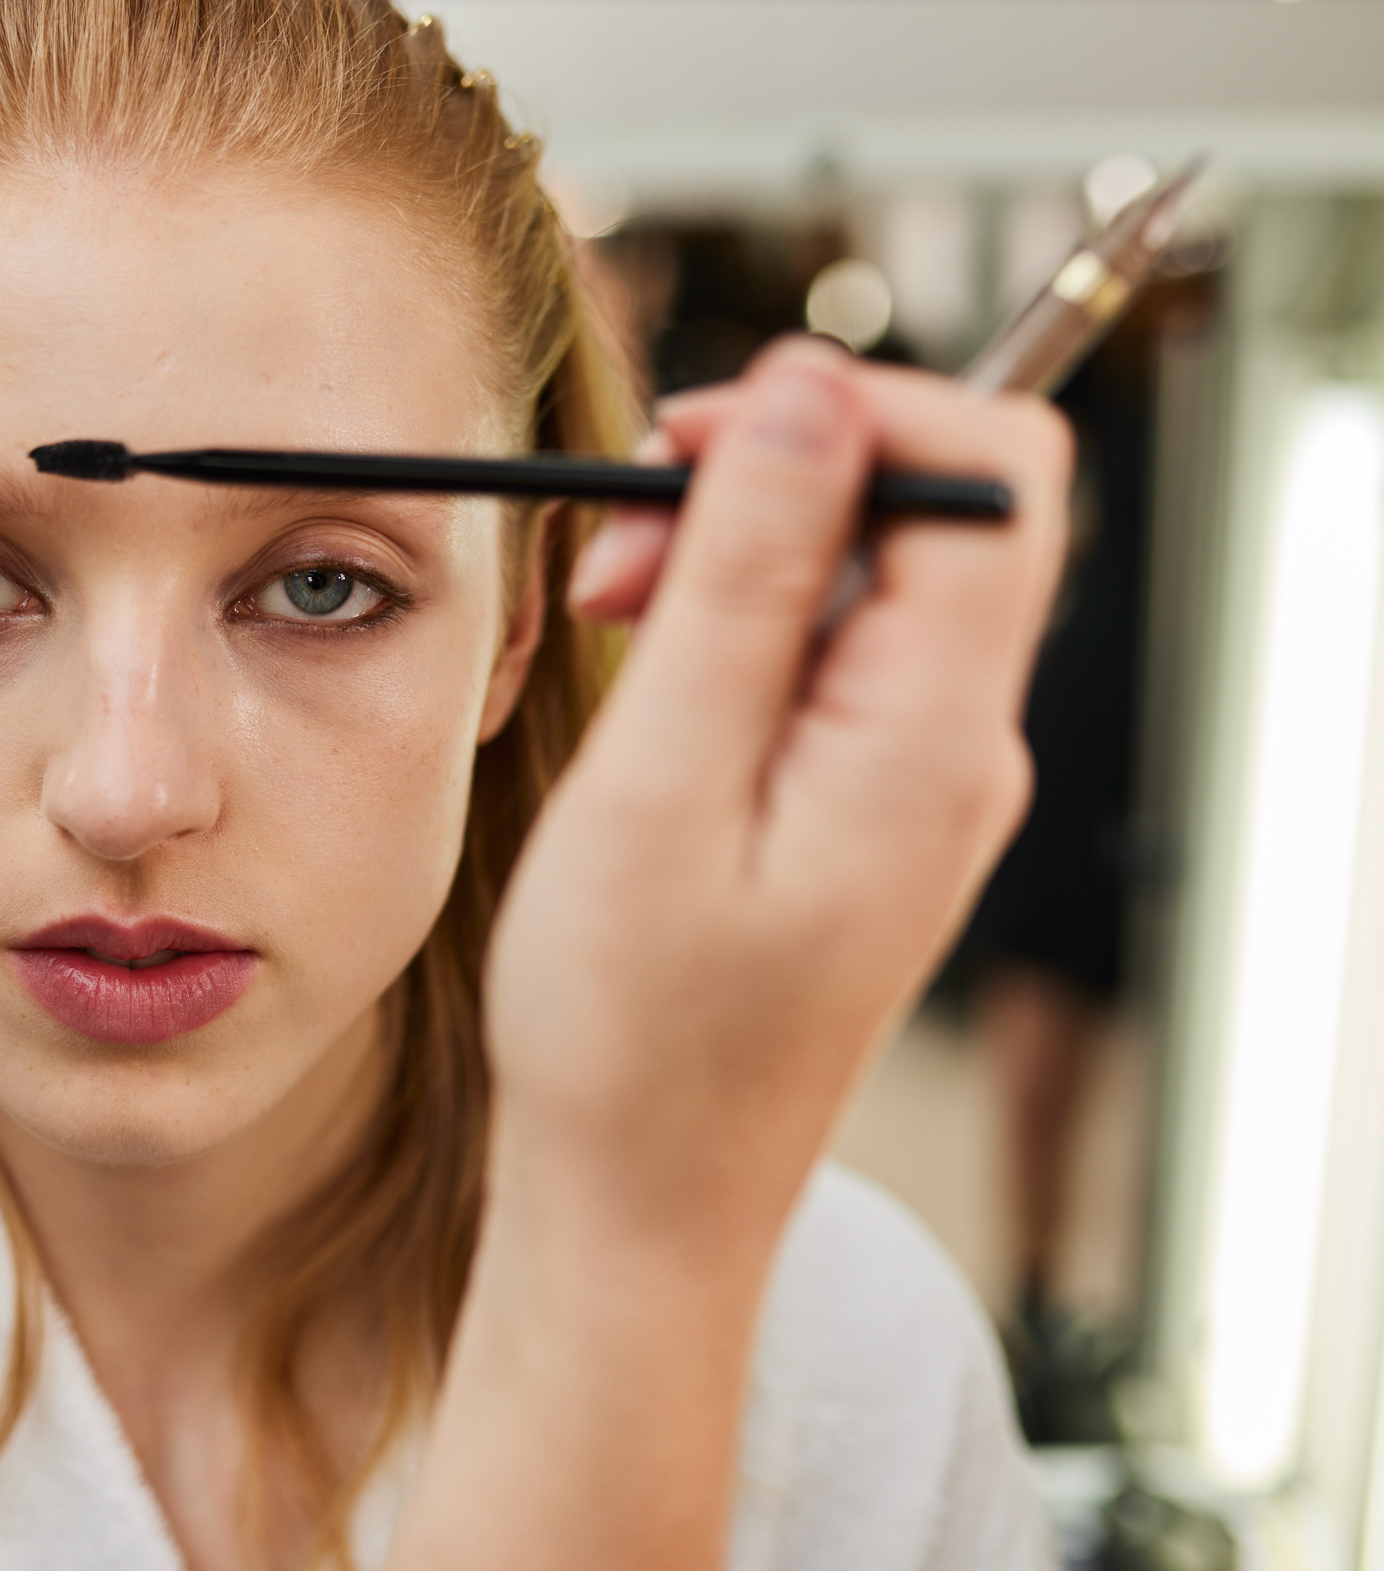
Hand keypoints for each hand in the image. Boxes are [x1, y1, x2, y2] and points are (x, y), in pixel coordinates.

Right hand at [493, 340, 1068, 1236]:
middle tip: (610, 549)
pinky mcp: (867, 804)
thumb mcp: (660, 784)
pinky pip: (832, 654)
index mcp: (928, 740)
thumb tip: (811, 396)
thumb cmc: (632, 1034)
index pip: (989, 471)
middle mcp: (957, 747)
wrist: (643, 1199)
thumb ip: (744, 581)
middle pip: (923, 507)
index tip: (695, 441)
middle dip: (766, 480)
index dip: (851, 408)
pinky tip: (646, 678)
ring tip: (604, 615)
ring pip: (866, 575)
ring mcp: (918, 779)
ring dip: (734, 554)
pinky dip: (734, 627)